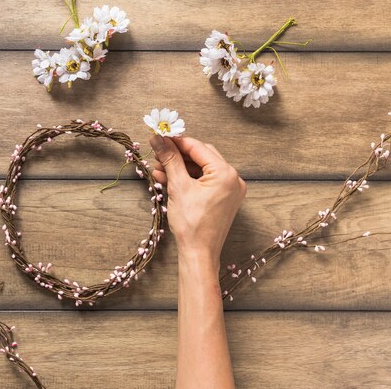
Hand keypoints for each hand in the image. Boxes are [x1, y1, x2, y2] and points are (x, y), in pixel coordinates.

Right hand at [150, 135, 245, 271]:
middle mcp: (233, 179)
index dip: (176, 142)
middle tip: (157, 154)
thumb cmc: (191, 224)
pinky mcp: (223, 198)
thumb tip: (158, 139)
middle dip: (177, 155)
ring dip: (180, 168)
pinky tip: (168, 179)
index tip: (159, 137)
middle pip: (201, 156)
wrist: (199, 254)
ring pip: (201, 169)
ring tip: (158, 169)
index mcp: (226, 173)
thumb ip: (169, 159)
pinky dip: (188, 179)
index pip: (198, 147)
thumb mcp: (178, 187)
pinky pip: (204, 182)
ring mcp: (230, 189)